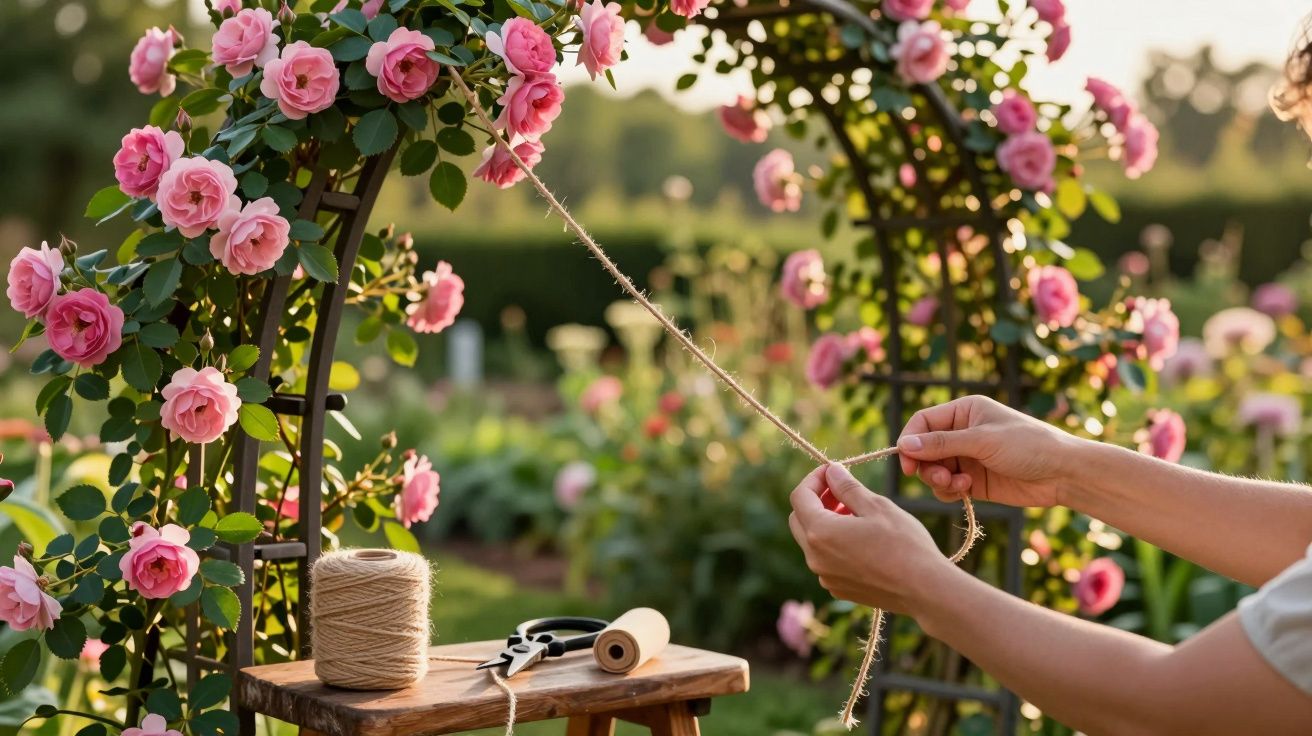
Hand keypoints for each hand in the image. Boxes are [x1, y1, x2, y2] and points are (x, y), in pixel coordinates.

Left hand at [788, 463, 955, 613]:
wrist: (925, 590)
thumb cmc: (904, 544)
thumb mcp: (876, 506)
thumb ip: (847, 487)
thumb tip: (832, 471)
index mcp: (820, 533)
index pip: (799, 497)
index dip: (813, 479)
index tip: (832, 471)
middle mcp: (815, 558)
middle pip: (800, 519)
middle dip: (816, 500)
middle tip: (842, 490)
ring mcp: (825, 577)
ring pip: (812, 541)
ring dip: (826, 522)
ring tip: (856, 512)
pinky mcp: (838, 589)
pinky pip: (826, 560)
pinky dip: (835, 543)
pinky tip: (861, 538)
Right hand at [896, 395, 1079, 508]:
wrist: (1063, 474)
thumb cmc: (1028, 445)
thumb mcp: (982, 441)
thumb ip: (942, 444)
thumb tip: (904, 445)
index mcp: (964, 411)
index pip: (922, 423)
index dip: (910, 441)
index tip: (907, 463)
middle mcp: (962, 433)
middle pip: (924, 449)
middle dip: (927, 465)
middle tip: (939, 478)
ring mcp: (967, 457)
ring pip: (933, 470)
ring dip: (939, 480)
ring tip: (959, 485)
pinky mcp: (973, 481)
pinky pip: (947, 487)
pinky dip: (949, 490)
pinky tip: (967, 490)